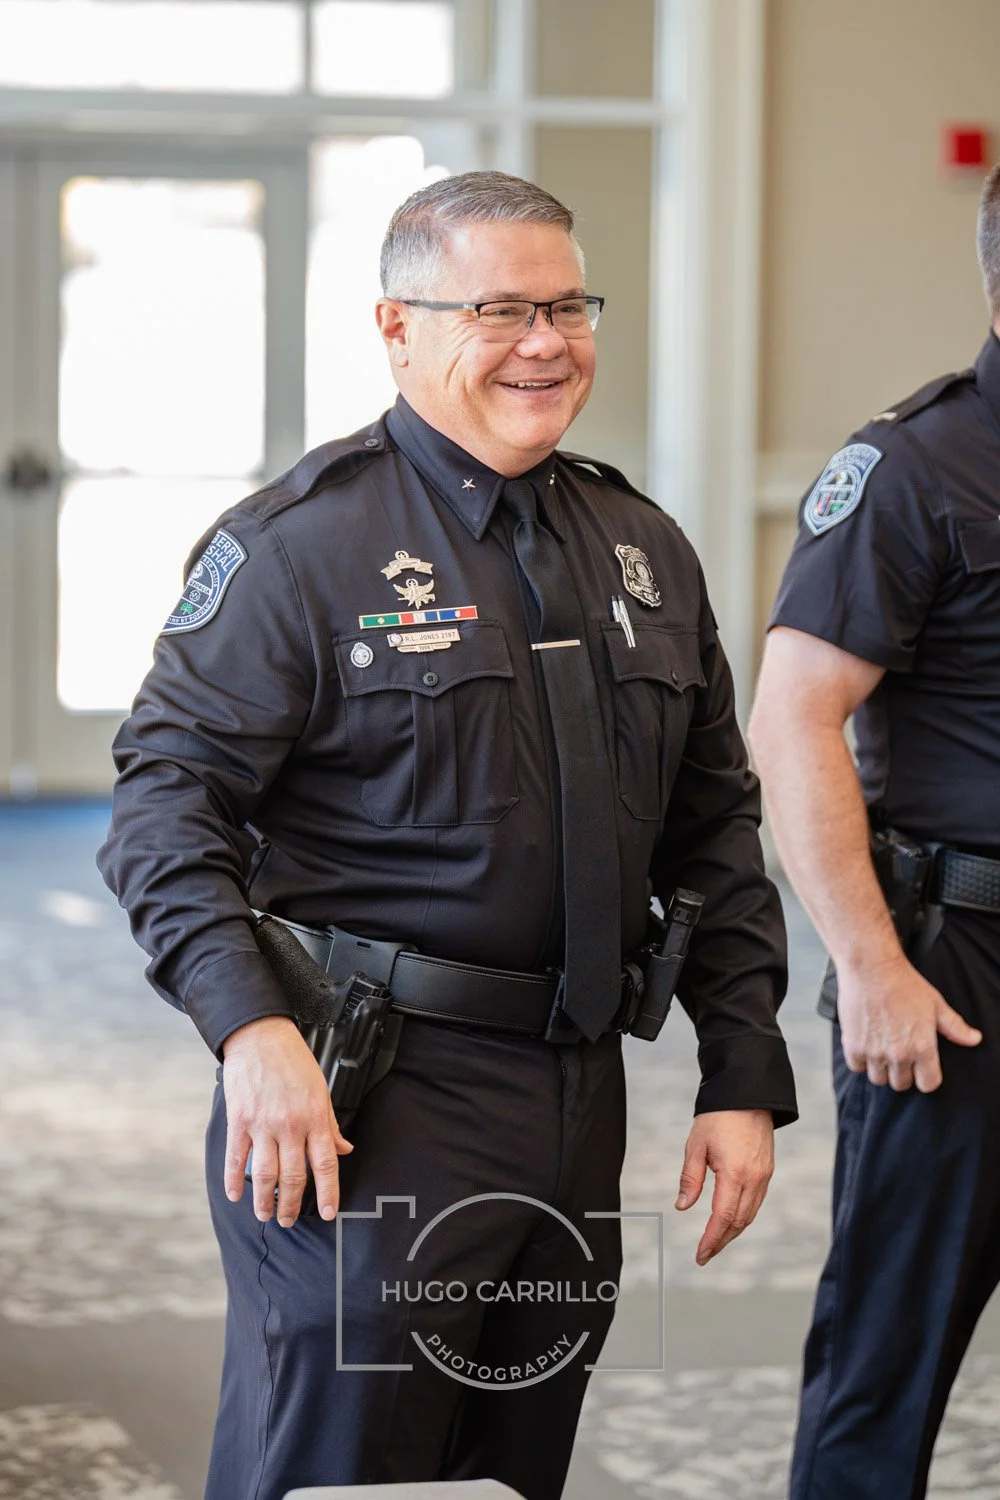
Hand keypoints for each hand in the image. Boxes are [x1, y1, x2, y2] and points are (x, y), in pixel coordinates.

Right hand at [221, 1016, 353, 1226]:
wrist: (260, 1037)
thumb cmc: (294, 1061)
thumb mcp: (321, 1090)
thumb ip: (331, 1124)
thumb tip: (344, 1149)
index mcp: (315, 1118)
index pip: (326, 1164)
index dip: (329, 1192)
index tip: (329, 1213)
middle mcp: (290, 1125)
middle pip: (294, 1176)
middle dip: (292, 1204)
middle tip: (289, 1221)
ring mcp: (263, 1125)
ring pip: (265, 1174)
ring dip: (264, 1200)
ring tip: (265, 1215)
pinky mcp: (239, 1121)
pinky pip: (236, 1158)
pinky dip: (233, 1180)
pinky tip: (235, 1196)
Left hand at [675, 1109, 773, 1265]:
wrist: (747, 1094)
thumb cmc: (718, 1116)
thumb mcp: (696, 1146)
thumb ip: (690, 1179)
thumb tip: (682, 1207)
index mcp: (734, 1173)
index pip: (723, 1217)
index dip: (711, 1239)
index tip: (700, 1254)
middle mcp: (754, 1178)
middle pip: (739, 1222)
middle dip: (721, 1241)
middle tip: (705, 1255)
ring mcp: (764, 1175)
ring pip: (750, 1214)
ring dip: (733, 1232)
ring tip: (716, 1243)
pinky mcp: (768, 1170)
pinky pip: (756, 1201)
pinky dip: (743, 1216)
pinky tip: (731, 1220)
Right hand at [837, 952, 980, 1091]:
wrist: (871, 968)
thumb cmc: (903, 984)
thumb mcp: (935, 1005)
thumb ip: (955, 1027)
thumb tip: (974, 1039)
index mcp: (922, 1047)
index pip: (928, 1084)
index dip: (926, 1077)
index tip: (921, 1068)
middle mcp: (899, 1054)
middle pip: (901, 1084)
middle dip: (902, 1072)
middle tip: (899, 1054)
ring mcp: (874, 1052)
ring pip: (879, 1079)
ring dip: (881, 1068)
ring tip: (882, 1050)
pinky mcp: (853, 1046)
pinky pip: (858, 1067)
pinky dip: (861, 1060)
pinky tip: (866, 1045)